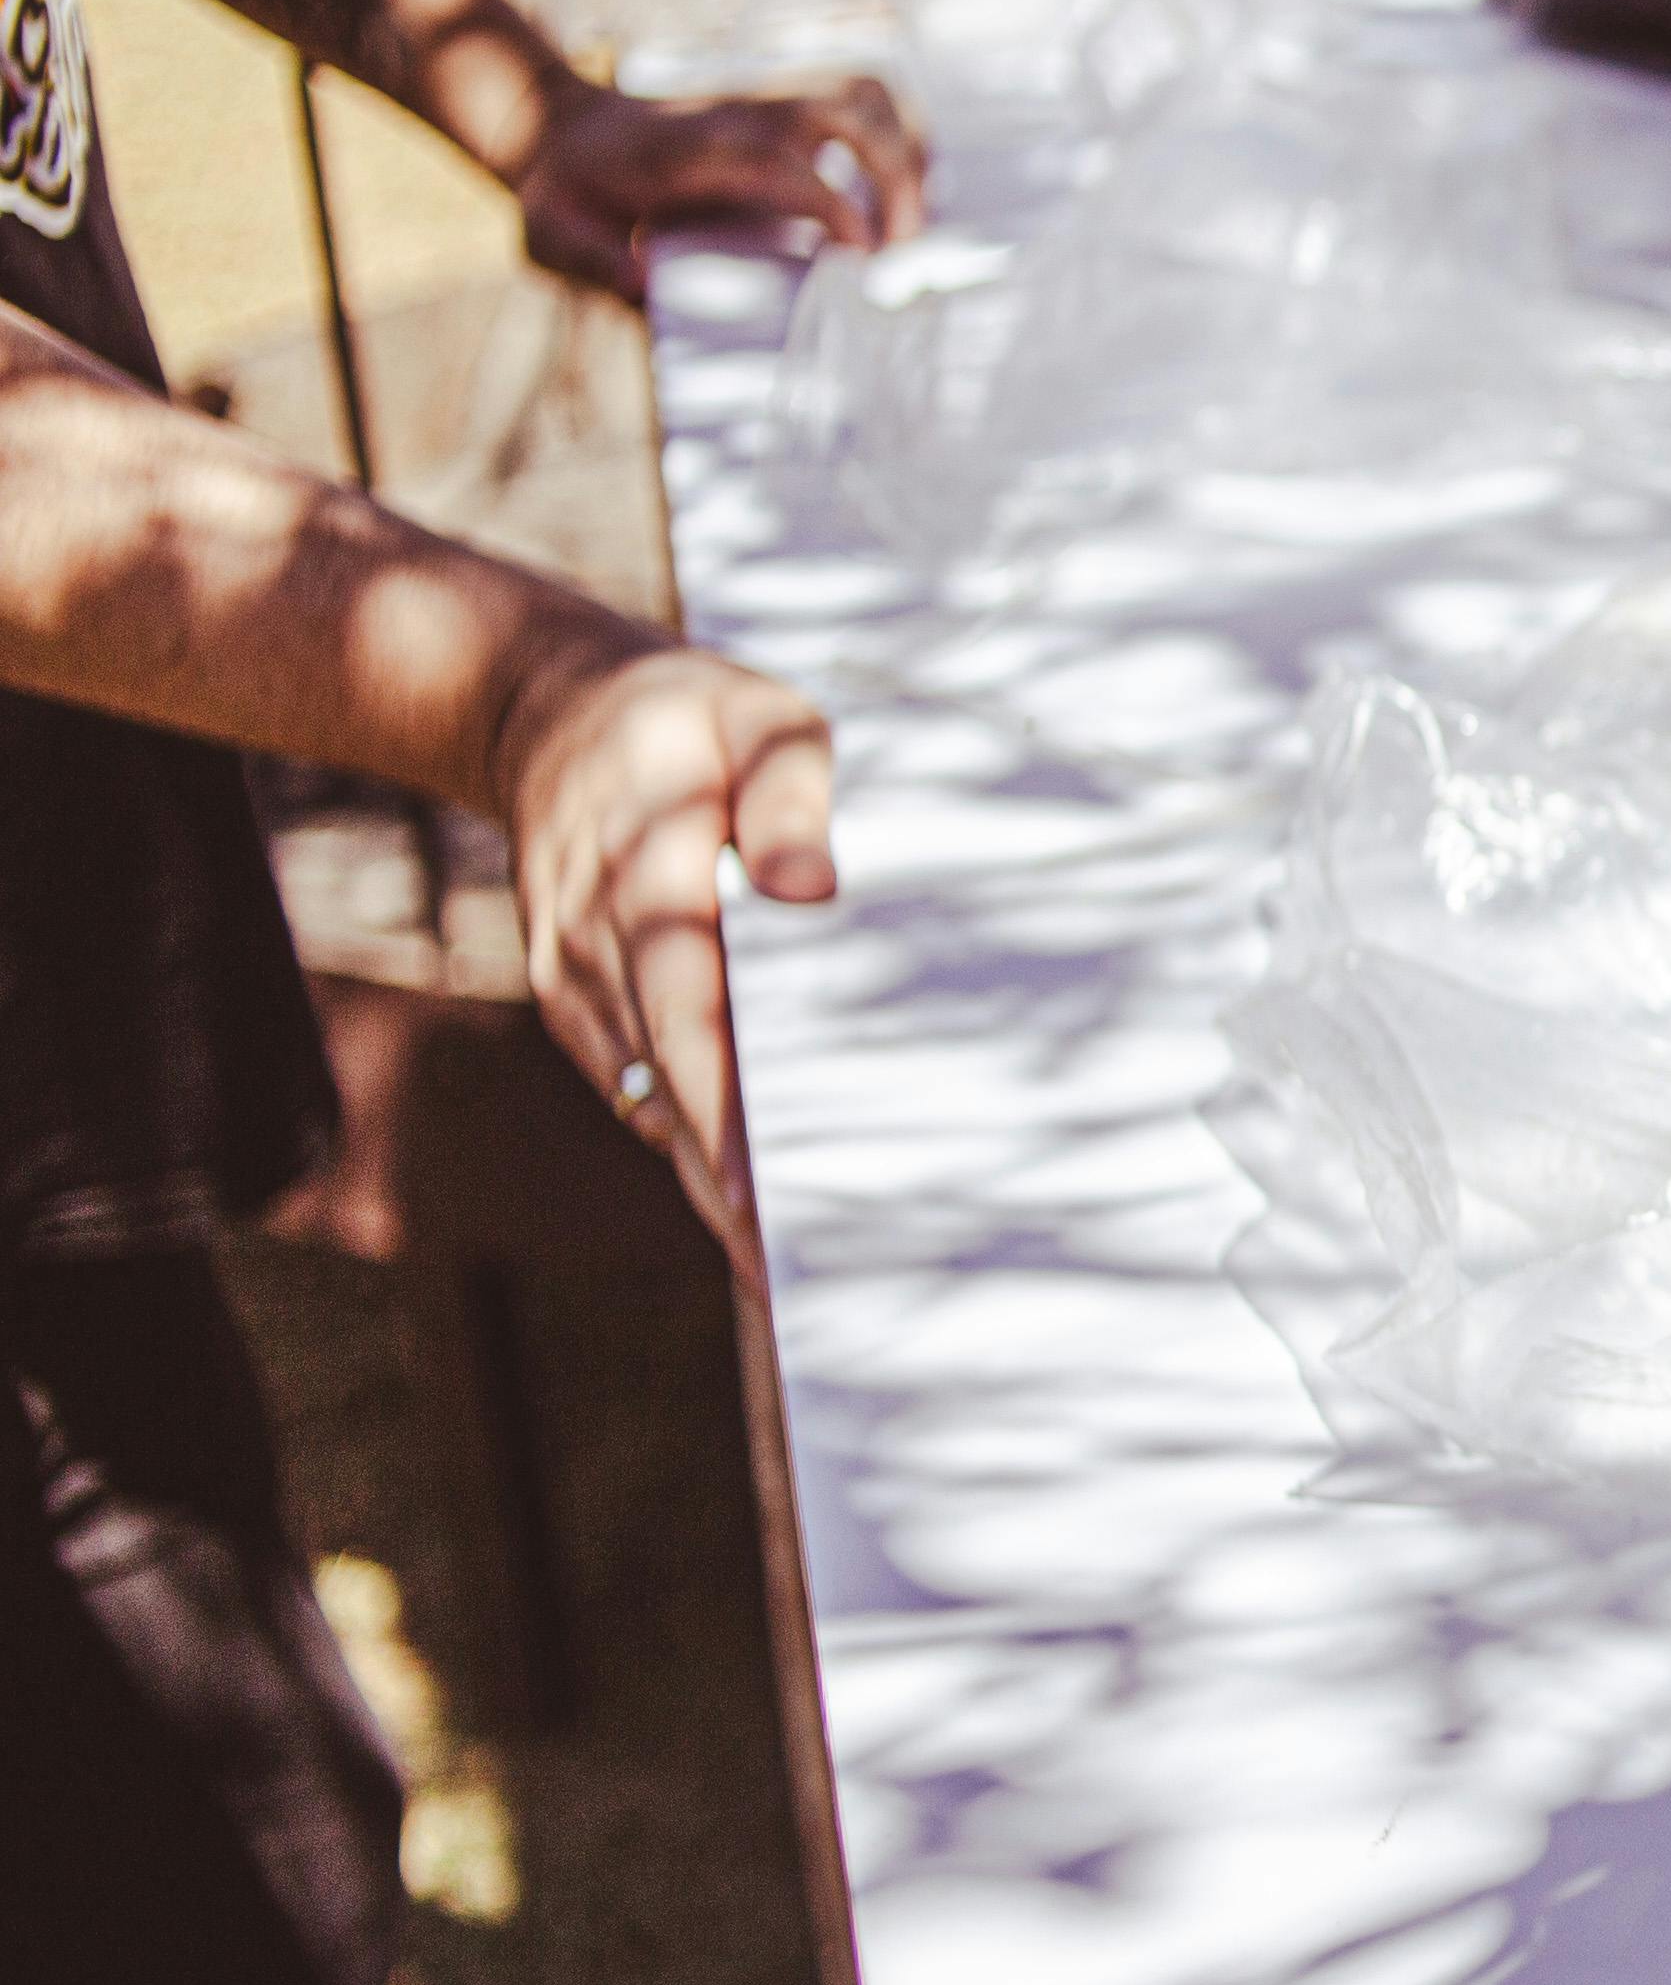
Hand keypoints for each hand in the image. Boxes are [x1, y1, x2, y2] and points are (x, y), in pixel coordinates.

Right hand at [489, 629, 839, 1274]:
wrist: (545, 710)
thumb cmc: (687, 718)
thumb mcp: (758, 720)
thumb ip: (788, 796)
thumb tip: (811, 891)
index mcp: (647, 873)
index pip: (686, 1006)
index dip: (720, 1104)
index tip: (756, 1191)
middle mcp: (594, 941)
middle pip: (663, 1079)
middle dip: (721, 1181)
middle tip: (789, 1274)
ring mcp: (573, 973)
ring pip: (640, 1096)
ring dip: (702, 1179)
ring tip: (780, 1269)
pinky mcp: (574, 994)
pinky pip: (628, 1080)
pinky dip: (678, 1141)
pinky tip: (735, 1203)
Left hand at [511, 76, 932, 303]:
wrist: (561, 127)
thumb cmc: (567, 193)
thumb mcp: (553, 234)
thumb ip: (591, 259)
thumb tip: (642, 281)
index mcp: (695, 144)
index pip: (784, 159)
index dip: (833, 202)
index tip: (865, 255)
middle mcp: (744, 111)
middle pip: (851, 109)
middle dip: (897, 176)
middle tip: (903, 250)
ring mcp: (770, 97)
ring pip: (869, 91)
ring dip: (909, 149)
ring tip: (912, 221)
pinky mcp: (787, 101)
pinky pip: (866, 95)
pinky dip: (901, 135)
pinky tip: (901, 191)